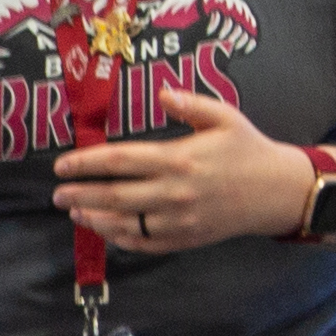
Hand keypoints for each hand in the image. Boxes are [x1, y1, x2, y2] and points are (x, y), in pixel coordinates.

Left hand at [51, 86, 306, 257]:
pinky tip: (104, 228)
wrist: (278, 192)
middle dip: (79, 195)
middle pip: (114, 196)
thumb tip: (160, 92)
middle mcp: (175, 192)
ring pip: (124, 223)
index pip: (120, 161)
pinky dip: (119, 238)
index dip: (85, 163)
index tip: (62, 166)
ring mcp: (179, 219)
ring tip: (73, 211)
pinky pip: (144, 243)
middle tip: (57, 193)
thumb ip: (190, 104)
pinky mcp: (185, 238)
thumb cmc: (248, 150)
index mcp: (179, 159)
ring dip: (93, 219)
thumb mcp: (224, 117)